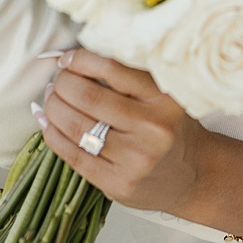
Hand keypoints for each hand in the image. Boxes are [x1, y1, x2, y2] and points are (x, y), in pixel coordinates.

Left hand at [36, 48, 220, 216]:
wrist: (195, 175)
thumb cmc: (173, 129)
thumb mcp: (164, 95)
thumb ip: (129, 78)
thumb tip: (74, 59)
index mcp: (163, 98)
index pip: (112, 69)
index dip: (81, 60)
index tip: (68, 58)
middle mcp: (151, 127)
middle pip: (89, 97)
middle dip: (63, 84)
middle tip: (57, 80)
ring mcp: (134, 159)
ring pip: (76, 126)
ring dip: (53, 108)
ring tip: (50, 99)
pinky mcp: (118, 183)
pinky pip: (74, 156)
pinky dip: (53, 136)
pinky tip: (47, 124)